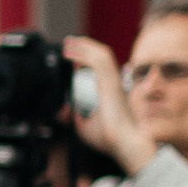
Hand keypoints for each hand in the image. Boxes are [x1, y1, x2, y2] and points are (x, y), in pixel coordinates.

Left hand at [63, 37, 150, 174]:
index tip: (71, 57)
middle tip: (68, 43)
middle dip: (84, 47)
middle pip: (100, 56)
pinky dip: (83, 54)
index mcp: (109, 90)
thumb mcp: (84, 126)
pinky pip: (97, 61)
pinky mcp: (112, 82)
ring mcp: (114, 81)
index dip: (85, 58)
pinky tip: (71, 53)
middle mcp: (113, 82)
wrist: (123, 144)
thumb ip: (74, 116)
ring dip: (83, 45)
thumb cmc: (110, 138)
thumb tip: (64, 111)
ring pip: (100, 54)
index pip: (98, 67)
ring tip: (68, 43)